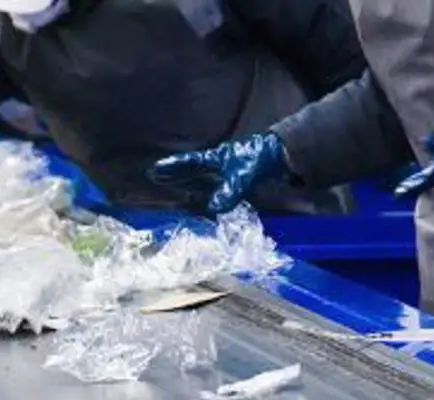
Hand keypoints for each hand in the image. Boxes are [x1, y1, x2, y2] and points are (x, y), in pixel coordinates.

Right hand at [149, 132, 288, 215]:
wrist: (280, 157)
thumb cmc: (260, 160)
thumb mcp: (244, 176)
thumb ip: (229, 192)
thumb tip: (213, 208)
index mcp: (216, 158)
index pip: (190, 162)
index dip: (174, 166)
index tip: (156, 168)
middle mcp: (217, 166)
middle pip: (190, 170)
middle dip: (173, 174)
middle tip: (154, 176)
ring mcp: (225, 174)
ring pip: (199, 179)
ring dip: (184, 184)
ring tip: (168, 187)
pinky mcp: (233, 183)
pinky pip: (212, 189)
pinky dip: (201, 194)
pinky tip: (195, 199)